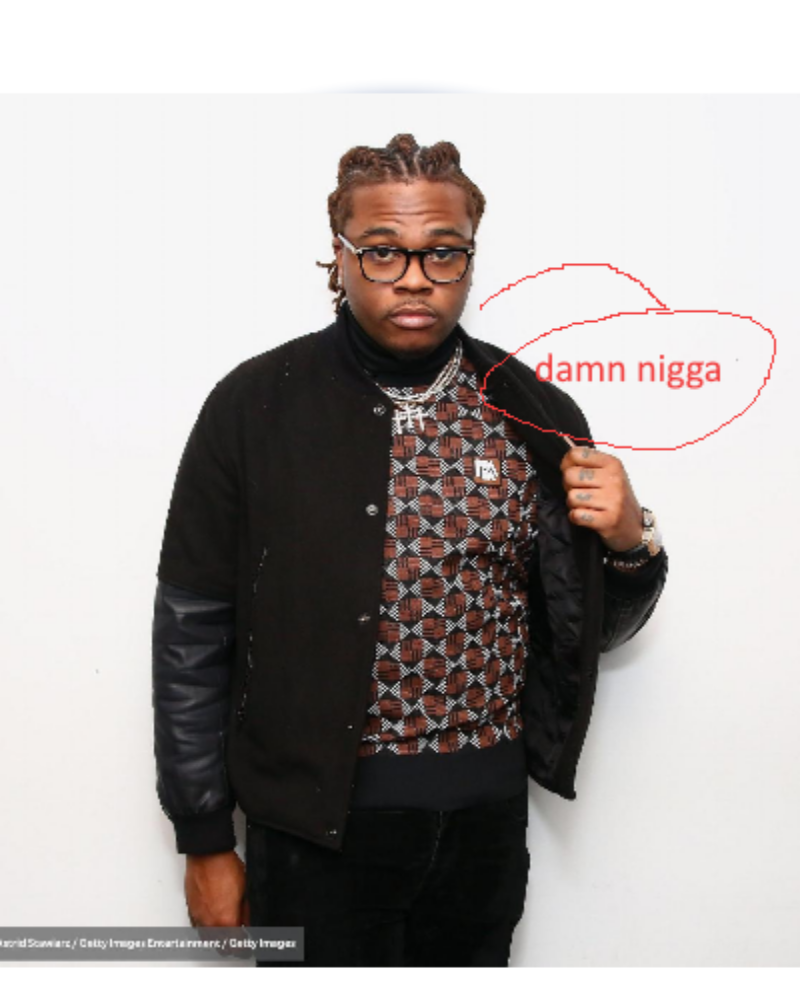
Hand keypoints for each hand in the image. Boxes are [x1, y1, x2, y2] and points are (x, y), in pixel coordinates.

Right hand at [185, 850, 249, 956]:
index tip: (247, 945)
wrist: (207, 854)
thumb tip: (248, 923)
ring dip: (218, 940)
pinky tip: (213, 923)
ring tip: (227, 933)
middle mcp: (209, 923)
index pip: (235, 946)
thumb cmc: (225, 867)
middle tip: (239, 940)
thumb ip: (246, 912)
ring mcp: (198, 917)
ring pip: (208, 940)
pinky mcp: (191, 910)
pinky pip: (198, 928)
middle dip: (231, 947)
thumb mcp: (246, 890)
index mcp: (225, 920)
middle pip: (220, 948)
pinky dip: (207, 930)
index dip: (244, 948)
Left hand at [559, 435, 642, 551]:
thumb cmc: (617, 499)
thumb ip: (589, 464)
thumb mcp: (609, 474)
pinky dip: (577, 517)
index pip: (576, 454)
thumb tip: (565, 458)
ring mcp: (612, 500)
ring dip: (574, 504)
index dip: (567, 465)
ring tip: (587, 506)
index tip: (573, 472)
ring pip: (572, 497)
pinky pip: (576, 515)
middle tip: (581, 493)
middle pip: (570, 475)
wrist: (634, 527)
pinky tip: (587, 516)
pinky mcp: (608, 519)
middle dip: (569, 486)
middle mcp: (614, 479)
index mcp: (612, 464)